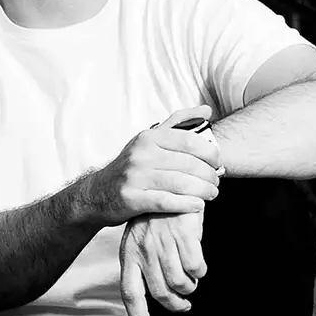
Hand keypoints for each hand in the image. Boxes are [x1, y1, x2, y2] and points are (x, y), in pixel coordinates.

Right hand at [79, 124, 222, 225]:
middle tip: (216, 183)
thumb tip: (207, 110)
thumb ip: (179, 123)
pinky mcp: (131, 199)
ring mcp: (135, 177)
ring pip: (180, 183)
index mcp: (148, 138)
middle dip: (209, 175)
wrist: (97, 193)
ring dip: (203, 191)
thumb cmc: (131, 167)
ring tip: (211, 194)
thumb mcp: (150, 140)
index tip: (218, 163)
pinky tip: (198, 206)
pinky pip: (166, 202)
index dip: (210, 153)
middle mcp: (141, 155)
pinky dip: (186, 204)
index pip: (189, 141)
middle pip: (188, 164)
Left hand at [121, 209, 207, 315]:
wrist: (171, 182)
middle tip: (184, 305)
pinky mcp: (183, 233)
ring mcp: (163, 242)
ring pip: (180, 282)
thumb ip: (146, 264)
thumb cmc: (157, 216)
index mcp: (130, 253)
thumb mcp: (142, 239)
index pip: (131, 292)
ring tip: (192, 280)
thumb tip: (159, 294)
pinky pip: (195, 266)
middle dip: (176, 304)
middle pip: (161, 292)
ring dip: (189, 287)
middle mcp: (144, 250)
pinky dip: (200, 271)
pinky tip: (199, 265)